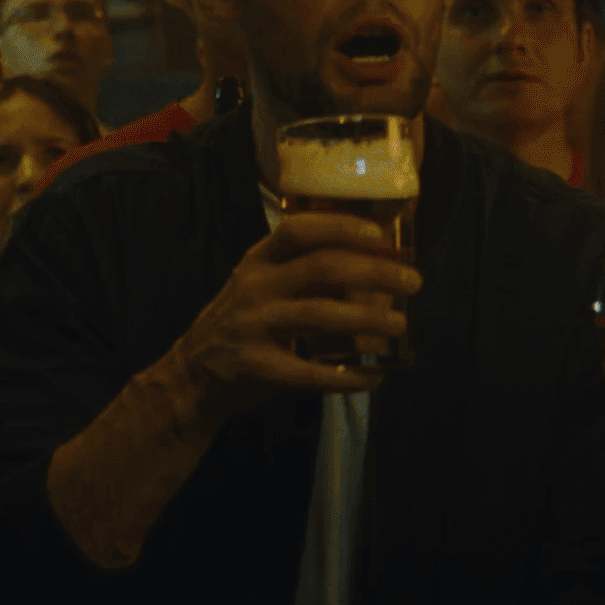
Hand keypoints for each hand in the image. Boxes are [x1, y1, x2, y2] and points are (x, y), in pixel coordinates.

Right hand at [162, 213, 418, 423]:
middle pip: (323, 268)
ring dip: (369, 319)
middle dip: (375, 272)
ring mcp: (253, 326)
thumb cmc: (243, 325)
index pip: (298, 230)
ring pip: (322, 315)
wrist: (192, 374)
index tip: (379, 235)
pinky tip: (373, 377)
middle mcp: (254, 288)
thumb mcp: (260, 287)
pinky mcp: (256, 366)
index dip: (340, 227)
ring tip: (400, 325)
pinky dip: (348, 376)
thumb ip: (303, 276)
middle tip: (411, 283)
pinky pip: (311, 372)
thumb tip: (376, 275)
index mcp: (257, 262)